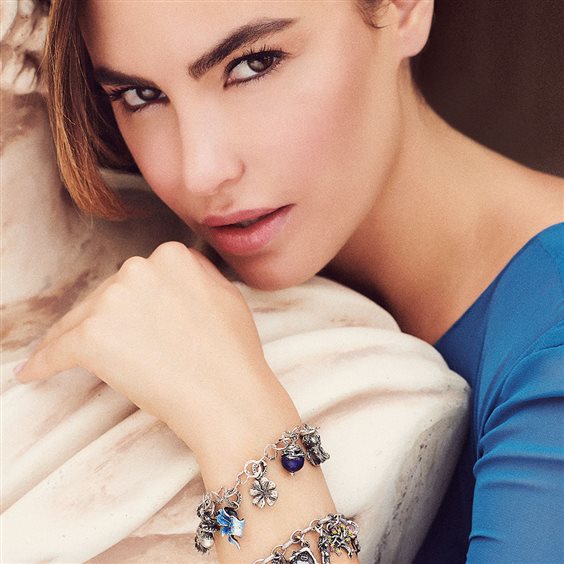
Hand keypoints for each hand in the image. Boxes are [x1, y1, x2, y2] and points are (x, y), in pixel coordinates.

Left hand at [16, 242, 291, 456]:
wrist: (228, 395)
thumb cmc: (233, 352)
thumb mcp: (226, 294)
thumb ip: (196, 275)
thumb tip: (175, 272)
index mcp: (172, 256)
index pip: (139, 277)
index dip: (132, 303)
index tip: (126, 322)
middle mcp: (139, 268)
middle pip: (108, 293)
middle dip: (106, 319)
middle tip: (114, 348)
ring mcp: (113, 300)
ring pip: (81, 319)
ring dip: (74, 338)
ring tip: (64, 358)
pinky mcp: (91, 336)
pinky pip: (57, 350)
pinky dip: (43, 364)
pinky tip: (32, 374)